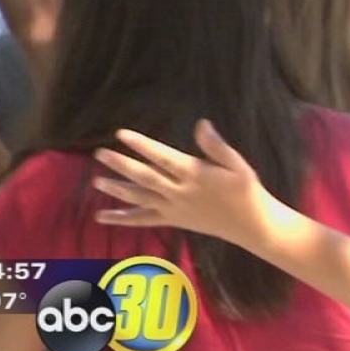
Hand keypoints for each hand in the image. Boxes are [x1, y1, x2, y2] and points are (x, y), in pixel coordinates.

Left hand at [90, 120, 276, 250]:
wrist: (253, 226)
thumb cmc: (246, 192)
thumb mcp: (238, 166)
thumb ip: (217, 146)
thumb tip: (202, 124)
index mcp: (195, 175)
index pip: (162, 158)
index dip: (142, 145)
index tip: (122, 134)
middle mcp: (180, 192)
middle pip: (145, 178)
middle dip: (121, 165)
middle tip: (99, 154)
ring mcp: (174, 209)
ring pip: (140, 199)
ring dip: (117, 190)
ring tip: (96, 182)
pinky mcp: (172, 220)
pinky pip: (143, 221)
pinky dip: (122, 219)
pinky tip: (102, 217)